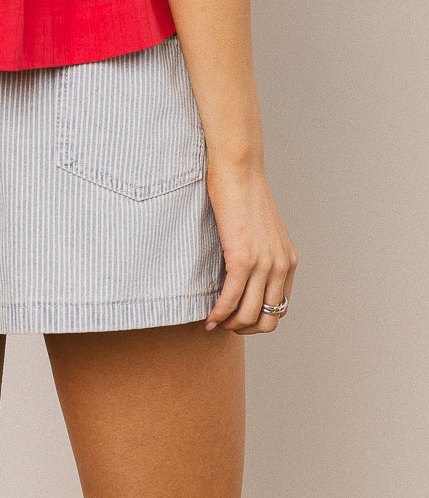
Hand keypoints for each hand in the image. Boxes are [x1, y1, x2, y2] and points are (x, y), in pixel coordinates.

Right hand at [203, 156, 297, 333]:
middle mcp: (282, 266)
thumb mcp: (261, 228)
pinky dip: (218, 313)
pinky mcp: (243, 258)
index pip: (280, 307)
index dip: (258, 320)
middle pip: (268, 319)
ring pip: (249, 315)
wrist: (238, 168)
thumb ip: (261, 251)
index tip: (237, 317)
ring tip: (214, 322)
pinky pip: (231, 299)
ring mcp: (264, 264)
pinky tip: (208, 317)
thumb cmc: (243, 191)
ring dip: (230, 325)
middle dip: (245, 329)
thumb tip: (244, 269)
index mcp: (289, 260)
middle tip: (225, 324)